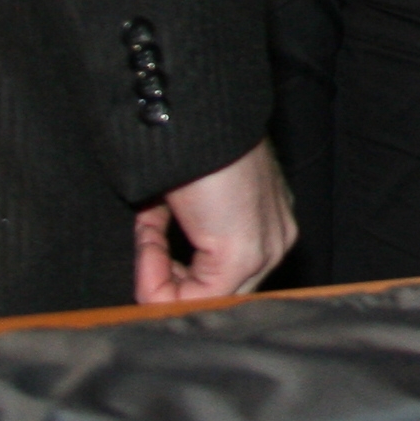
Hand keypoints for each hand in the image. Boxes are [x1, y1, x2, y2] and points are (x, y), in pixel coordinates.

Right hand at [134, 138, 295, 303]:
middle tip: (144, 239)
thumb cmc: (190, 148)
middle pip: (211, 290)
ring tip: (145, 231)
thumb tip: (158, 261)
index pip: (220, 275)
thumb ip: (189, 234)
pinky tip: (147, 235)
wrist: (198, 121)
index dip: (172, 265)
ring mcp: (265, 250)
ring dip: (156, 270)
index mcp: (268, 222)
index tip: (147, 238)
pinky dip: (154, 277)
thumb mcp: (192, 199)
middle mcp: (275, 240)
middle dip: (165, 273)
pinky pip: (189, 298)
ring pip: (199, 299)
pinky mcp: (243, 257)